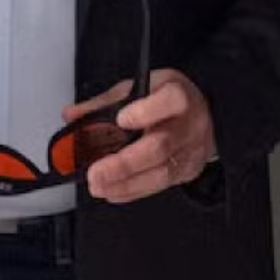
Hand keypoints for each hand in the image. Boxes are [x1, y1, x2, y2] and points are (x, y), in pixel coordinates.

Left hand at [62, 69, 217, 204]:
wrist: (208, 117)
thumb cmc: (171, 100)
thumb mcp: (142, 87)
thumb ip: (105, 102)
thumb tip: (72, 115)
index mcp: (178, 96)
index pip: (170, 101)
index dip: (146, 112)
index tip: (121, 119)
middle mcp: (188, 126)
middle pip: (160, 147)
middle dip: (124, 164)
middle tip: (96, 173)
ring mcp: (190, 152)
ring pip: (160, 173)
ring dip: (124, 183)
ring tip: (98, 185)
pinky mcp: (187, 172)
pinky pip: (159, 186)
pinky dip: (132, 191)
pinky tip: (112, 192)